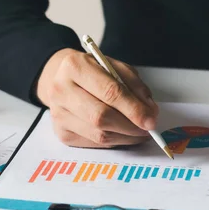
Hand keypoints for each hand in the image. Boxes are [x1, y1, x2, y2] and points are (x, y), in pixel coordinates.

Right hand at [36, 48, 157, 147]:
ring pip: (99, 134)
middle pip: (101, 117)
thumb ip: (134, 85)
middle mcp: (61, 90)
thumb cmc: (92, 72)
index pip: (109, 91)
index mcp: (75, 66)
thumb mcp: (115, 67)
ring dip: (126, 136)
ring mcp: (58, 114)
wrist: (61, 79)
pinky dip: (115, 141)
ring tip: (140, 131)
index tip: (151, 119)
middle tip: (148, 128)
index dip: (133, 108)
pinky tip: (124, 134)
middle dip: (130, 126)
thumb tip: (149, 111)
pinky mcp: (62, 133)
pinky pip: (95, 143)